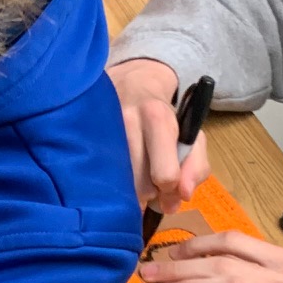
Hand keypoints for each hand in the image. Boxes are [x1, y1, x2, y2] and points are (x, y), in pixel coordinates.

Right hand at [107, 58, 209, 216]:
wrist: (130, 85)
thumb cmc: (165, 116)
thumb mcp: (193, 136)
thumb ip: (196, 167)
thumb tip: (181, 197)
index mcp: (157, 118)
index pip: (165, 175)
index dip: (171, 189)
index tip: (169, 184)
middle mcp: (126, 122)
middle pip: (141, 187)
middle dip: (151, 192)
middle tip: (152, 179)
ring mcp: (102, 131)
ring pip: (121, 187)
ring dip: (132, 189)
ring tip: (136, 173)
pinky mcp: (86, 139)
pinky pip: (102, 178)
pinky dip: (114, 182)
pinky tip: (119, 171)